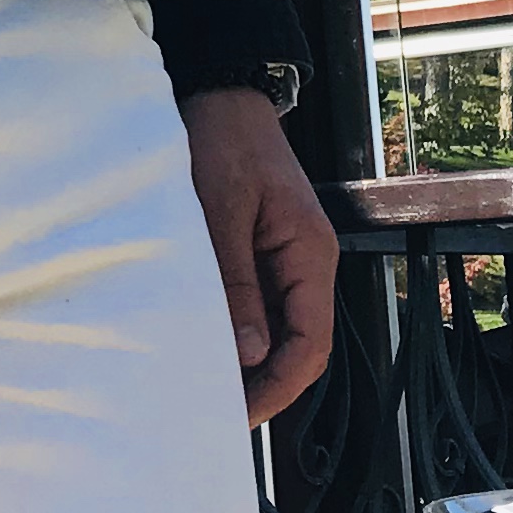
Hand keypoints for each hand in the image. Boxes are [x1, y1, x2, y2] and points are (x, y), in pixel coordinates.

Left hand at [183, 89, 337, 424]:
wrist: (221, 97)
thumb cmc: (223, 141)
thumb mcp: (222, 212)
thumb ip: (234, 281)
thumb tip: (247, 352)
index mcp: (310, 253)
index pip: (311, 343)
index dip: (278, 386)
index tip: (239, 413)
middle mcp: (305, 263)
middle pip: (297, 346)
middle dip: (262, 386)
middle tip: (214, 415)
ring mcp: (283, 261)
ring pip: (276, 332)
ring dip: (246, 365)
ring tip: (203, 391)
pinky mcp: (258, 256)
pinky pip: (255, 308)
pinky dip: (234, 335)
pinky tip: (202, 348)